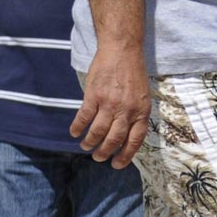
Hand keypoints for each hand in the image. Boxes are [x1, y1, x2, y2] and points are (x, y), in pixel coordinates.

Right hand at [70, 45, 151, 168]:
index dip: (125, 155)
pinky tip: (74, 132)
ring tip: (86, 146)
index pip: (134, 140)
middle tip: (98, 157)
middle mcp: (126, 111)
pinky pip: (84, 117)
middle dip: (105, 152)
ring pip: (98, 131)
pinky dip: (78, 127)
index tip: (117, 164)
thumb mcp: (142, 96)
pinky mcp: (94, 95)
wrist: (122, 51)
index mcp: (141, 112)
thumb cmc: (133, 73)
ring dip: (90, 142)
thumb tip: (127, 133)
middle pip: (114, 139)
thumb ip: (135, 114)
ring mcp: (109, 103)